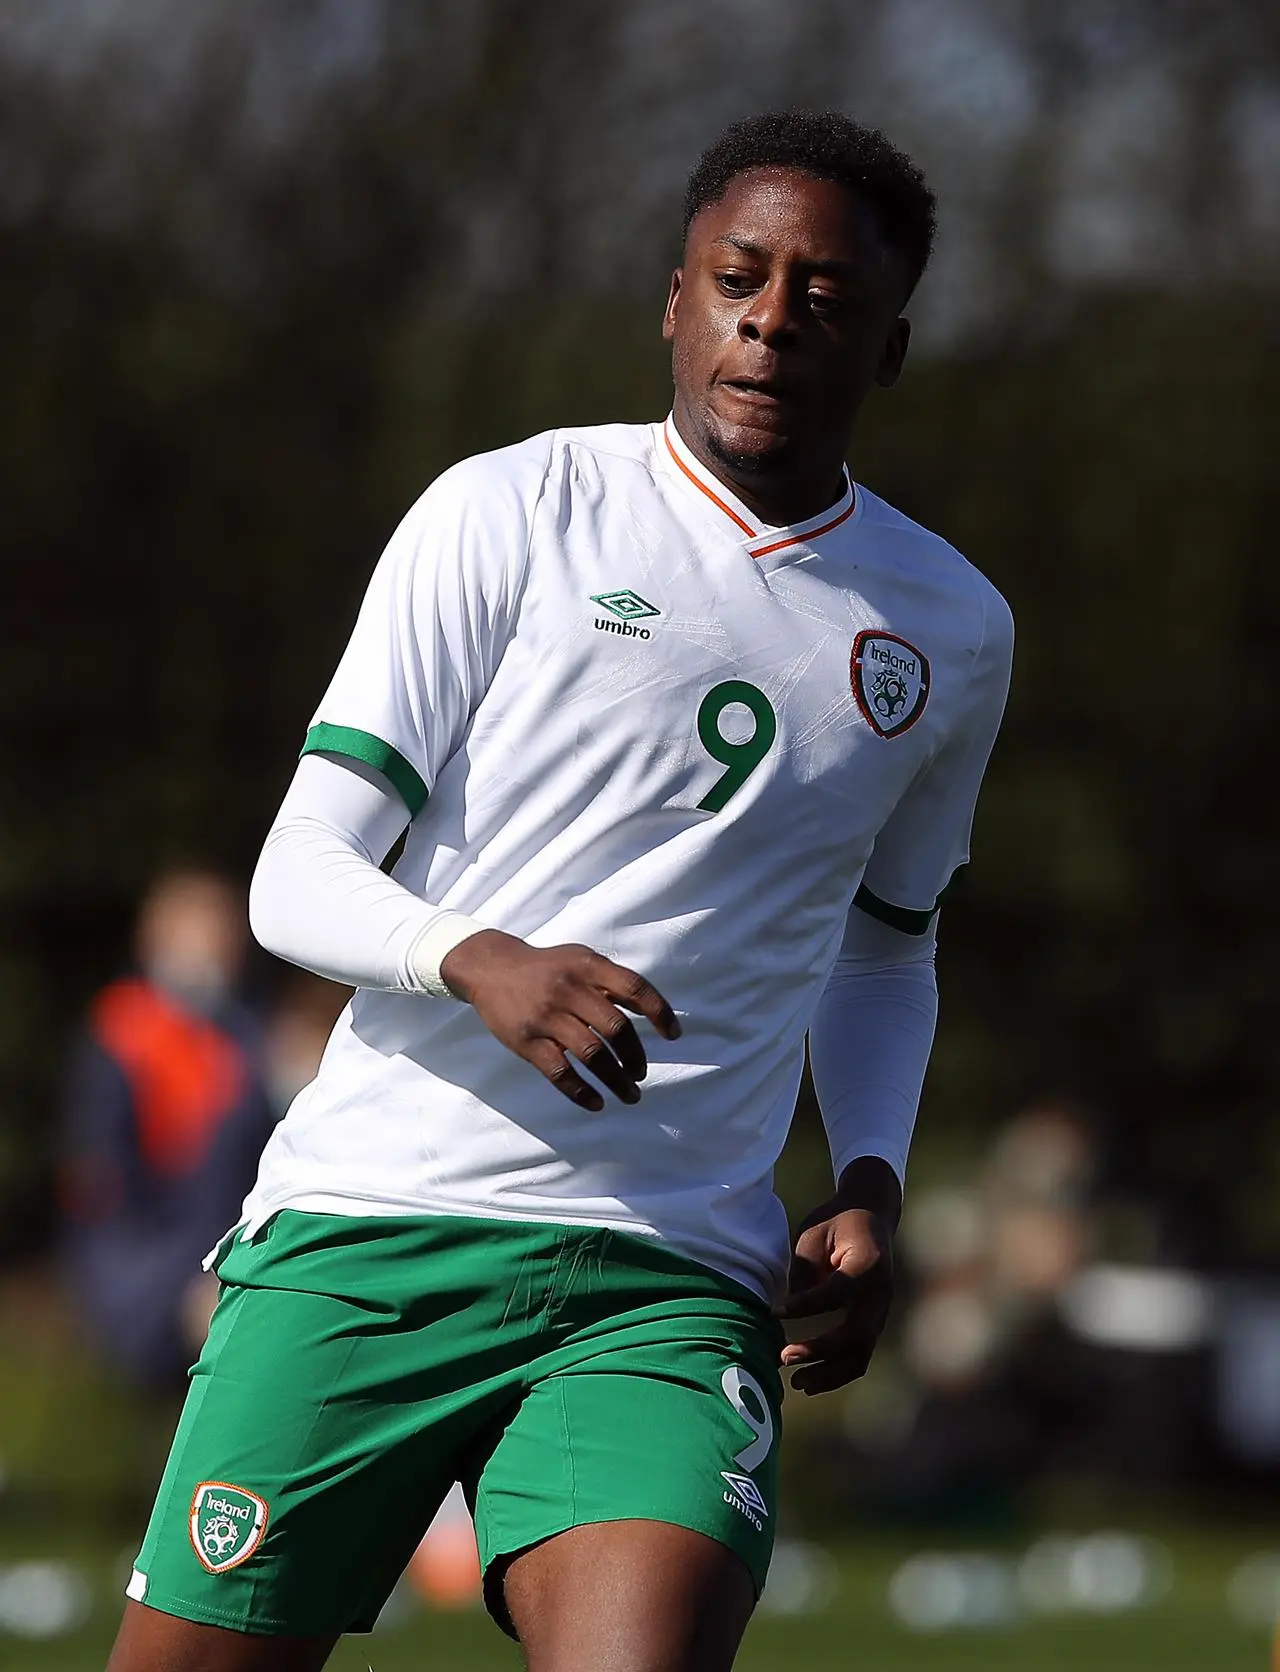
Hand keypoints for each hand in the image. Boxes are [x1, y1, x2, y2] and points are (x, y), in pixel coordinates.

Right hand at [440, 929, 680, 1110]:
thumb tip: (652, 1011)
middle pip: (615, 1028)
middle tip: (640, 1073)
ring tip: (630, 1094)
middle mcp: (569, 989)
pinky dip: (582, 1093)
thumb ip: (611, 981)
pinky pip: (560, 1072)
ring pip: (592, 1055)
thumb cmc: (548, 967)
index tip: (673, 1035)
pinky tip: (597, 1103)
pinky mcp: (527, 1041)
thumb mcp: (581, 959)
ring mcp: (547, 1016)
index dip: (660, 1012)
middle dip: (635, 1056)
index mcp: (588, 966)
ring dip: (616, 1080)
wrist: (492, 969)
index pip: (634, 988)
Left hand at [775, 1160, 899, 1394]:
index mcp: (868, 1263)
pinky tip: (812, 1380)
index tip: (773, 1312)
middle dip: (819, 1351)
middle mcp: (882, 1293)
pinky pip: (860, 1355)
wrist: (871, 1217)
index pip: (836, 1293)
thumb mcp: (815, 1234)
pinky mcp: (875, 1323)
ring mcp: (882, 1311)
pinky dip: (837, 1372)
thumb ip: (805, 1270)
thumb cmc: (837, 1223)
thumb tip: (787, 1310)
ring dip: (830, 1373)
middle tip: (783, 1358)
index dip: (804, 1306)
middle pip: (855, 1334)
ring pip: (861, 1354)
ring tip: (797, 1383)